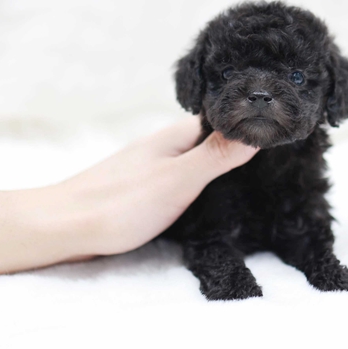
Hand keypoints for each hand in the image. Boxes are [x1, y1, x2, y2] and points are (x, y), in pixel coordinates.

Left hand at [11, 116, 257, 259]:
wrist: (61, 229)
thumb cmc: (117, 204)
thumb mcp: (177, 180)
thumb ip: (216, 156)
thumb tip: (257, 128)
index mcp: (176, 136)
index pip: (225, 118)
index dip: (252, 121)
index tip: (286, 127)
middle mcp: (166, 147)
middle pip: (214, 140)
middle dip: (241, 146)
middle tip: (280, 161)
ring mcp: (154, 169)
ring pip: (198, 163)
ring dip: (221, 170)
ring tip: (256, 181)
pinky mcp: (145, 193)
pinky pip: (184, 183)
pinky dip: (202, 189)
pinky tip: (212, 203)